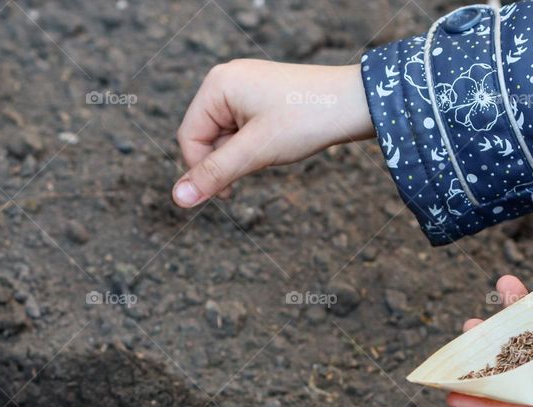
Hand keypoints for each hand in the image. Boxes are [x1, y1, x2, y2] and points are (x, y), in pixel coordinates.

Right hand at [173, 60, 373, 206]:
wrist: (355, 103)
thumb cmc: (305, 120)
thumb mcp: (255, 151)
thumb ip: (214, 174)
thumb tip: (177, 199)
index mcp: (217, 85)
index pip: (188, 138)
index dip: (202, 170)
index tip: (228, 194)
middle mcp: (225, 80)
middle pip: (204, 136)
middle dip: (226, 160)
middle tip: (258, 166)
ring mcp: (243, 87)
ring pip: (224, 137)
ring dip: (241, 154)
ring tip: (273, 150)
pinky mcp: (259, 97)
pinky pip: (241, 130)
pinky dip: (253, 145)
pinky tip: (277, 143)